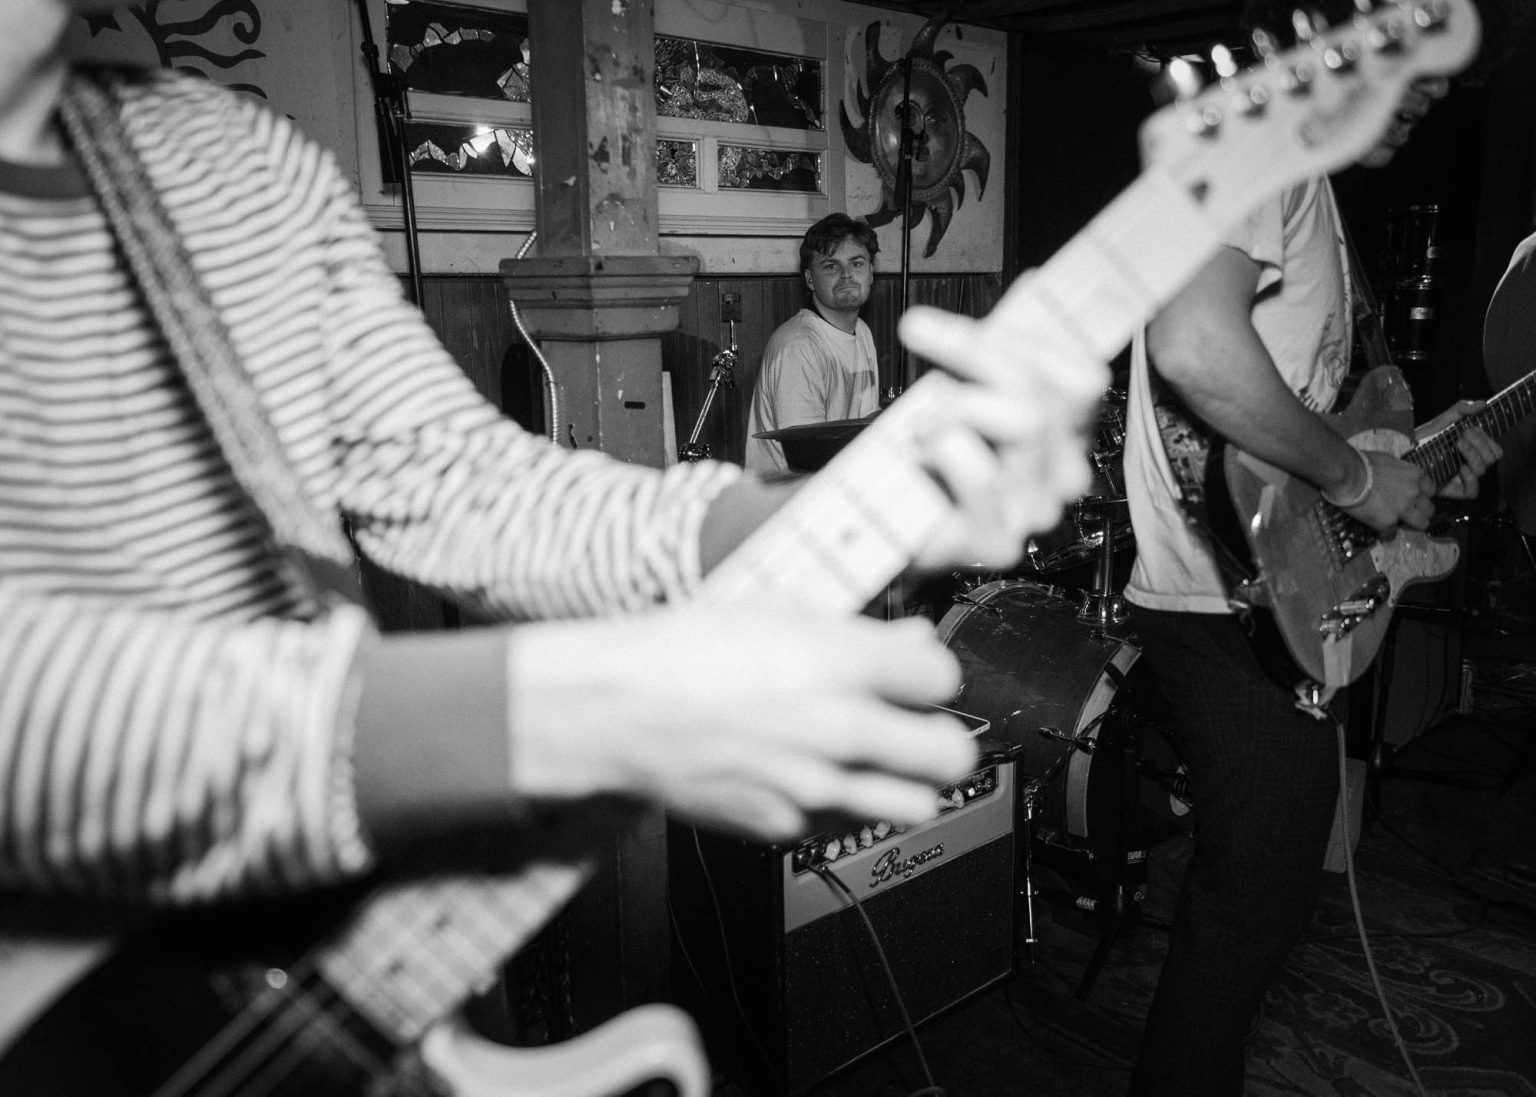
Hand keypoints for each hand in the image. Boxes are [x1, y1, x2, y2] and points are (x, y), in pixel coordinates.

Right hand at [506, 607, 979, 841]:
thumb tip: (911, 644)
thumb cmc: (683, 652)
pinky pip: (843, 823)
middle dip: (941, 740)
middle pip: (949, 755)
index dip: (933, 677)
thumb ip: (855, 634)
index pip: (943, 680)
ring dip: (906, 783)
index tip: (917, 678)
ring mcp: (813, 784)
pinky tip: (811, 775)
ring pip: (915, 806)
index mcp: (838, 664)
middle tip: (918, 730)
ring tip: (877, 762)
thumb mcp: (774, 614)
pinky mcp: (784, 824)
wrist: (616, 711)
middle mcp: (836, 729)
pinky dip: (840, 805)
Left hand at [896, 301, 1107, 570]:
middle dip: (975, 350)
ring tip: (920, 419)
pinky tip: (919, 457)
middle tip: (918, 327)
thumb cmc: (927, 457)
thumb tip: (1036, 284)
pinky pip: (982, 471)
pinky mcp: (998, 543)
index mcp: (1067, 434)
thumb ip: (1003, 345)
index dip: (1024, 335)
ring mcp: (1035, 512)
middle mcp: (1063, 475)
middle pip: (1043, 393)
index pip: (1082, 377)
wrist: (883, 522)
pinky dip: (941, 450)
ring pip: (1023, 423)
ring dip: (955, 405)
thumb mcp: (968, 387)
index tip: (973, 311)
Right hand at [1336, 447, 1436, 536]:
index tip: (1416, 498)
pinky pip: (1391, 534)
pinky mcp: (1388, 522)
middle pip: (1429, 509)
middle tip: (1410, 513)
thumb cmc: (1363, 463)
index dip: (1423, 495)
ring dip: (1410, 525)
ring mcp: (1403, 509)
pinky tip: (1380, 532)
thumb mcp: (1388, 460)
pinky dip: (1385, 534)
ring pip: (1420, 524)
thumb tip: (1394, 476)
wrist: (1348, 476)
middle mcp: (1414, 494)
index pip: (1431, 490)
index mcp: (1415, 476)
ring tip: (1400, 525)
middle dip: (1421, 511)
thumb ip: (1398, 471)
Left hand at [1414, 400, 1502, 499]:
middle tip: (1460, 438)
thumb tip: (1482, 404)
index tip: (1467, 429)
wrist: (1402, 457)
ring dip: (1473, 456)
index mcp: (1472, 450)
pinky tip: (1459, 468)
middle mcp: (1470, 464)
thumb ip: (1461, 409)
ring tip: (1456, 446)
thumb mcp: (1441, 422)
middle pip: (1492, 457)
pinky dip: (1470, 478)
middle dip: (1479, 445)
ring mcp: (1463, 478)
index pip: (1493, 448)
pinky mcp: (1454, 491)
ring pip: (1483, 470)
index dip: (1485, 439)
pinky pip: (1472, 491)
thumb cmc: (1422, 441)